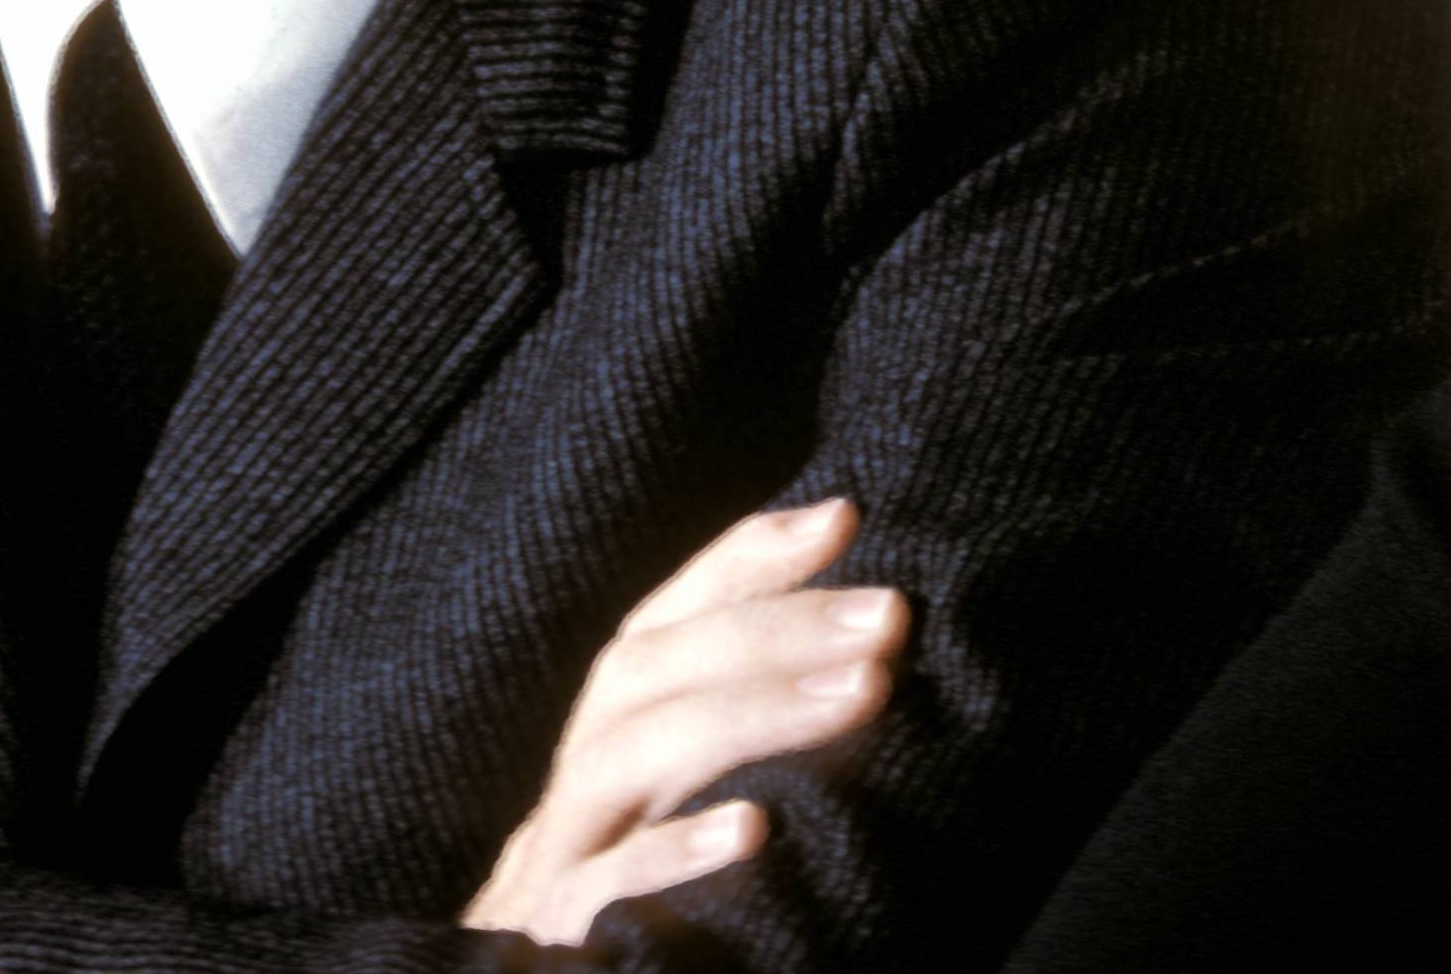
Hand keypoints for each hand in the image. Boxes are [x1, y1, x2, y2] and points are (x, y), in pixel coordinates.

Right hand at [464, 497, 908, 950]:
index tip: (845, 518)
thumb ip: (753, 722)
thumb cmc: (657, 899)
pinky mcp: (560, 933)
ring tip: (863, 691)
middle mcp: (584, 777)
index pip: (668, 619)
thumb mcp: (700, 797)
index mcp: (617, 734)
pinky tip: (750, 833)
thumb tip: (870, 643)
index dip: (745, 559)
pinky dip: (672, 852)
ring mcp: (564, 852)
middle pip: (649, 670)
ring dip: (750, 714)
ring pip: (626, 757)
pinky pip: (603, 886)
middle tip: (890, 616)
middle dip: (773, 628)